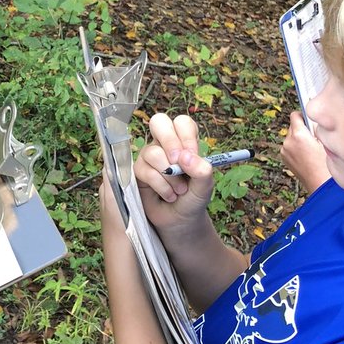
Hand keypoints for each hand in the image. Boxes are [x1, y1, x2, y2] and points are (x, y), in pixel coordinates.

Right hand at [132, 113, 215, 241]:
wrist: (180, 221)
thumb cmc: (193, 200)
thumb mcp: (205, 187)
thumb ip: (202, 170)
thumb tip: (186, 157)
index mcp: (184, 142)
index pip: (182, 123)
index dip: (186, 136)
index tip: (192, 155)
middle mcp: (165, 145)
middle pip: (159, 121)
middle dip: (170, 141)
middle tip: (177, 161)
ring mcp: (149, 156)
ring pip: (152, 151)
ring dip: (169, 175)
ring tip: (179, 190)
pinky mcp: (138, 171)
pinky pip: (144, 170)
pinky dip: (160, 186)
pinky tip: (169, 196)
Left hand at [281, 111, 330, 193]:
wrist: (320, 184)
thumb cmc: (326, 165)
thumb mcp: (326, 141)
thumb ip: (317, 128)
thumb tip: (314, 119)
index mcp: (298, 136)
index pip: (295, 115)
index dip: (303, 115)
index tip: (309, 117)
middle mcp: (288, 142)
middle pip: (293, 126)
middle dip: (302, 128)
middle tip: (315, 135)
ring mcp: (284, 151)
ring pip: (291, 136)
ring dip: (299, 138)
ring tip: (312, 147)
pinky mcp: (284, 158)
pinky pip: (290, 146)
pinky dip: (296, 147)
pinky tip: (307, 154)